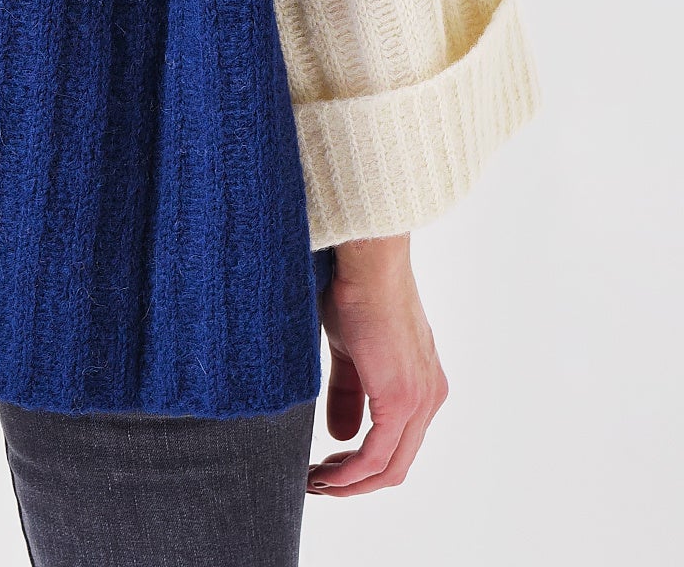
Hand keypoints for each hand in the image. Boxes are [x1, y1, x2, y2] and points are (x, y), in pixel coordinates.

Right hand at [308, 233, 448, 495]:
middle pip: (397, 464)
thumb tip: (342, 436)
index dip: (363, 465)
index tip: (329, 469)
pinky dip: (351, 473)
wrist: (366, 263)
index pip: (398, 444)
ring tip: (316, 482)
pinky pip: (377, 455)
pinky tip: (327, 475)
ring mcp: (420, 400)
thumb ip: (349, 394)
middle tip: (319, 483)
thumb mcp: (350, 351)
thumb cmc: (356, 290)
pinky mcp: (400, 399)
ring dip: (350, 483)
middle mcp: (430, 397)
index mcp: (423, 384)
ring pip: (390, 466)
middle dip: (355, 482)